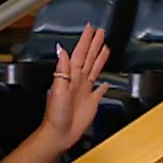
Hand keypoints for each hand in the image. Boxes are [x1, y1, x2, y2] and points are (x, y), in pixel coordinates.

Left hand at [36, 25, 111, 151]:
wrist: (60, 133)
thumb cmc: (56, 114)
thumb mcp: (58, 89)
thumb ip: (61, 69)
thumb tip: (60, 49)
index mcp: (70, 76)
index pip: (79, 53)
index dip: (85, 40)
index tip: (90, 28)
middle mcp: (78, 81)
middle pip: (89, 58)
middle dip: (94, 44)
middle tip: (101, 31)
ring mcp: (85, 91)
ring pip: (94, 69)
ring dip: (100, 58)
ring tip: (105, 47)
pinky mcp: (91, 102)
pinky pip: (99, 91)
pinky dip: (103, 85)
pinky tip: (106, 81)